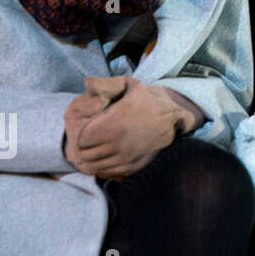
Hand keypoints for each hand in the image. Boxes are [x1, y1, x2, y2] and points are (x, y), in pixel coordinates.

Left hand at [71, 77, 192, 179]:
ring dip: (93, 158)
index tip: (84, 130)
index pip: (82, 139)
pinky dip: (104, 166)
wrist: (174, 116)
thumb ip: (106, 84)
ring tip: (95, 149)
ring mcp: (125, 156)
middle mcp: (117, 143)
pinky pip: (109, 171)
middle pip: (86, 154)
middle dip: (84, 148)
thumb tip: (86, 84)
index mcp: (113, 123)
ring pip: (96, 165)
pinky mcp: (133, 165)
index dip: (80, 135)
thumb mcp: (129, 85)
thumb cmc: (148, 100)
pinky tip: (107, 156)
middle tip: (88, 141)